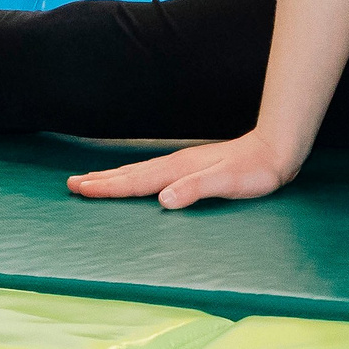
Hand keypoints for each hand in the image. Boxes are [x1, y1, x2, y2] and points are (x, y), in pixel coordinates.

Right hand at [66, 131, 299, 209]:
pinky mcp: (193, 167)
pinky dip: (135, 176)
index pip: (136, 181)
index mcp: (179, 170)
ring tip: (92, 180)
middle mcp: (177, 165)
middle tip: (72, 184)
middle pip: (131, 174)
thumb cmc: (255, 171)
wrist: (276, 150)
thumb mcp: (228, 183)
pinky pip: (154, 172)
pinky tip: (136, 179)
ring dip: (114, 176)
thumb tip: (164, 199)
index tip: (80, 188)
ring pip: (140, 171)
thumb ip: (196, 189)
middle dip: (101, 180)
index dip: (108, 187)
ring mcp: (184, 164)